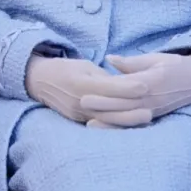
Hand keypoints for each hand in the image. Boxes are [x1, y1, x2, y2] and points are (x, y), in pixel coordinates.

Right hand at [24, 55, 151, 125]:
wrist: (39, 81)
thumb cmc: (66, 69)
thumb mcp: (85, 66)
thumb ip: (105, 77)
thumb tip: (125, 84)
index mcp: (81, 82)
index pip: (108, 86)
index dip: (128, 86)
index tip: (146, 84)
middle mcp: (79, 100)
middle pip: (110, 108)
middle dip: (132, 109)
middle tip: (151, 108)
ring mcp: (78, 113)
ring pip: (106, 119)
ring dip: (127, 120)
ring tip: (146, 118)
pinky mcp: (78, 121)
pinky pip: (100, 124)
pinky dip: (115, 123)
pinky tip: (130, 124)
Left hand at [82, 52, 190, 127]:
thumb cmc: (175, 65)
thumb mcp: (155, 58)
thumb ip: (132, 62)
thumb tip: (110, 59)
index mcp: (150, 81)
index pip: (124, 87)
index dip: (106, 90)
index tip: (86, 89)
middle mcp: (151, 99)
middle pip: (124, 104)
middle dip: (103, 106)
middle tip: (81, 103)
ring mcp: (153, 110)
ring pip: (128, 118)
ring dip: (109, 121)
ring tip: (89, 123)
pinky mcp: (154, 116)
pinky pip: (135, 124)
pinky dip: (121, 128)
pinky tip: (109, 131)